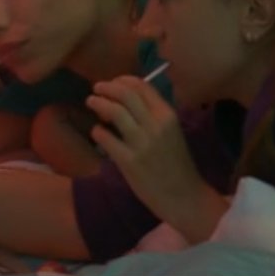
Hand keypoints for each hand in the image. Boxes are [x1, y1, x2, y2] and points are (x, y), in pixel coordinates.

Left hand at [86, 77, 210, 227]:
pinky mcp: (129, 161)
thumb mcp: (171, 132)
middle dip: (107, 87)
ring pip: (114, 112)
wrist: (183, 195)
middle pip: (126, 94)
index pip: (142, 86)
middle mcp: (156, 125)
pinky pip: (106, 138)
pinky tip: (96, 132)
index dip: (123, 80)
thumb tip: (126, 99)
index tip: (114, 82)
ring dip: (99, 103)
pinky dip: (98, 131)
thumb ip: (153, 115)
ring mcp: (142, 143)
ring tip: (91, 102)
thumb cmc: (177, 163)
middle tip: (97, 89)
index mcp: (168, 115)